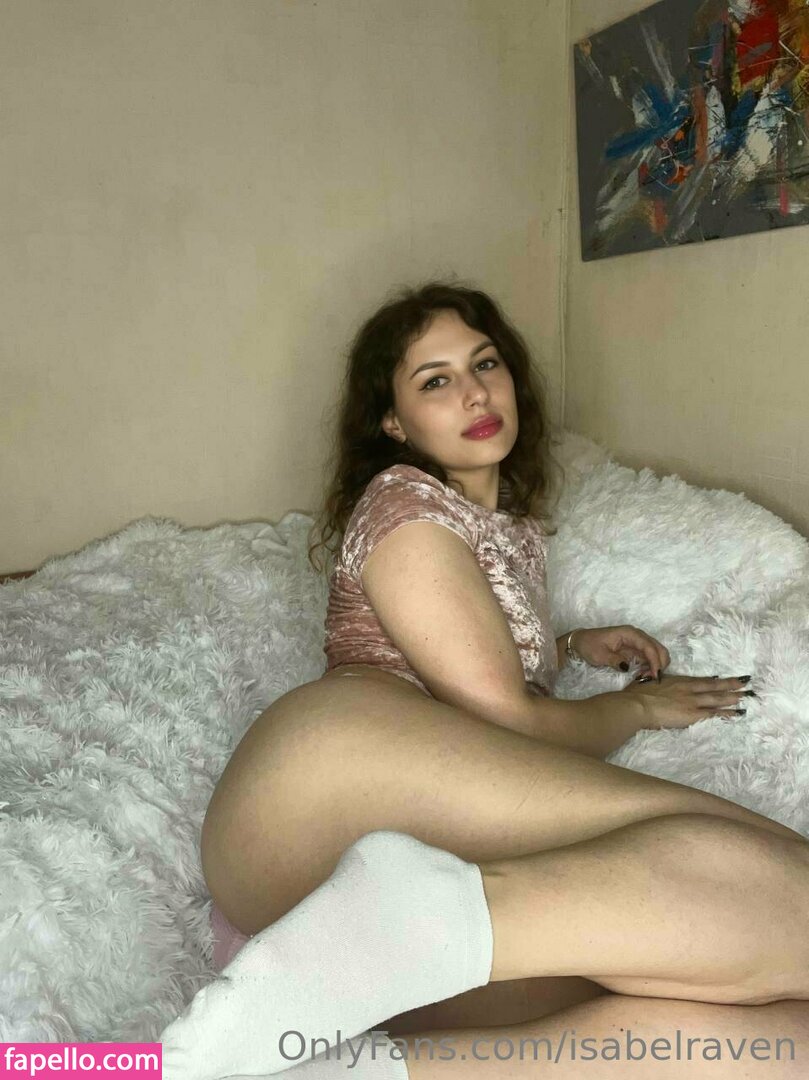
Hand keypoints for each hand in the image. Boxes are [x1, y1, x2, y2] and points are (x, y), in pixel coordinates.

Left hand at [571, 625, 669, 678]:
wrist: (581, 642)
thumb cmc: (589, 645)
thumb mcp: (599, 655)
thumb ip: (614, 660)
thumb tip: (628, 667)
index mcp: (629, 633)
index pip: (649, 646)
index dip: (655, 660)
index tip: (654, 675)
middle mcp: (637, 636)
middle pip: (658, 648)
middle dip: (660, 663)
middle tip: (651, 678)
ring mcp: (637, 643)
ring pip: (656, 653)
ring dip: (656, 666)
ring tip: (645, 677)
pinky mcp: (635, 651)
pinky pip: (649, 658)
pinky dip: (650, 667)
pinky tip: (642, 675)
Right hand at [622, 673, 754, 730]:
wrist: (637, 705)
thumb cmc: (637, 694)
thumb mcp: (647, 681)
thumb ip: (654, 680)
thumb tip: (651, 676)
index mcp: (679, 682)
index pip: (703, 681)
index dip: (718, 680)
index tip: (729, 679)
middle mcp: (689, 690)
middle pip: (715, 687)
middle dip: (732, 686)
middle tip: (746, 684)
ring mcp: (692, 703)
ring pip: (717, 700)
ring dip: (733, 698)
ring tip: (746, 697)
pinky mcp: (692, 716)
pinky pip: (713, 715)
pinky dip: (726, 714)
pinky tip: (736, 714)